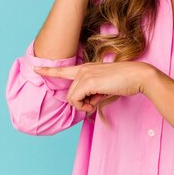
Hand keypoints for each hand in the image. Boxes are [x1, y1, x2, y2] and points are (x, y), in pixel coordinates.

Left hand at [33, 61, 154, 112]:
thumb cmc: (125, 82)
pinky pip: (76, 100)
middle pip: (70, 93)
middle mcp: (83, 69)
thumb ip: (93, 93)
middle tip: (96, 101)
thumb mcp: (105, 87)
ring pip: (72, 98)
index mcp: (87, 68)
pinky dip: (84, 106)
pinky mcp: (88, 81)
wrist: (137, 76)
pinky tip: (96, 102)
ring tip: (99, 99)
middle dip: (81, 102)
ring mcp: (84, 74)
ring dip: (84, 105)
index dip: (48, 70)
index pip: (63, 70)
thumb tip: (87, 103)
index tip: (36, 69)